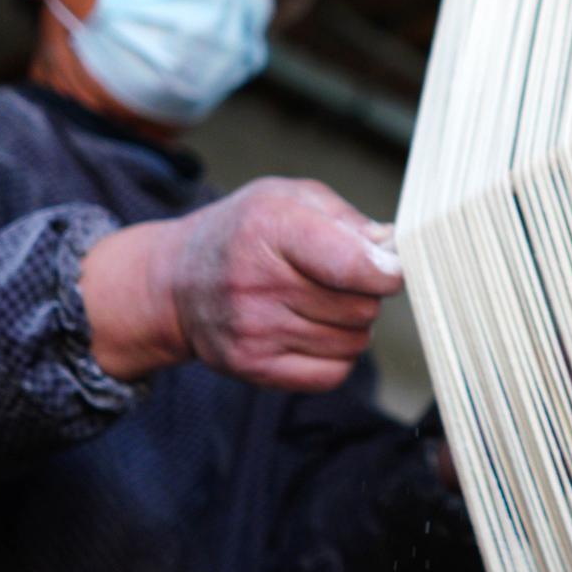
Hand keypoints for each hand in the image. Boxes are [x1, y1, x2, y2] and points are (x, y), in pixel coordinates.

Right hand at [82, 178, 402, 390]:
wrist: (176, 282)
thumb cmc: (244, 233)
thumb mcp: (289, 198)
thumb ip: (347, 219)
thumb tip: (395, 250)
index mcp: (271, 227)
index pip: (353, 265)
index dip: (388, 271)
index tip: (391, 268)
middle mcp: (258, 283)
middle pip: (361, 307)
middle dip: (366, 293)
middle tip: (340, 279)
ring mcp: (253, 331)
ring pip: (353, 342)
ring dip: (351, 325)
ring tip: (320, 303)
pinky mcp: (252, 368)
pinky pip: (332, 374)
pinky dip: (336, 356)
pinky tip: (314, 332)